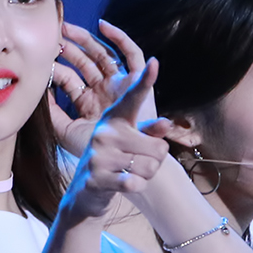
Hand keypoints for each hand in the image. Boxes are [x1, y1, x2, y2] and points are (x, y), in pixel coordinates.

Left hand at [49, 19, 151, 154]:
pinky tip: (103, 26)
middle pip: (84, 62)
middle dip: (67, 48)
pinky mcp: (136, 80)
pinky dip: (119, 38)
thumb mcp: (66, 131)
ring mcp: (119, 84)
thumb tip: (34, 92)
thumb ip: (51, 113)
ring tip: (67, 28)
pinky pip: (131, 54)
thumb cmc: (96, 150)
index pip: (69, 78)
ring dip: (85, 40)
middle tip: (50, 34)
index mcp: (88, 101)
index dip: (55, 67)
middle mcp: (103, 90)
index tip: (39, 56)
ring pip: (101, 54)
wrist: (123, 162)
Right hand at [60, 59, 171, 224]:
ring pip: (150, 167)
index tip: (155, 62)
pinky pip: (135, 182)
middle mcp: (105, 132)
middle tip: (137, 162)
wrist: (86, 190)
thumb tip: (166, 123)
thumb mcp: (133, 141)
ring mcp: (99, 154)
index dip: (145, 80)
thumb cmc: (116, 160)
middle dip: (155, 160)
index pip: (134, 98)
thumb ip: (150, 130)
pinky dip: (136, 187)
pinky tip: (124, 184)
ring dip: (146, 175)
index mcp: (116, 118)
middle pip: (159, 147)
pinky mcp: (96, 177)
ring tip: (128, 172)